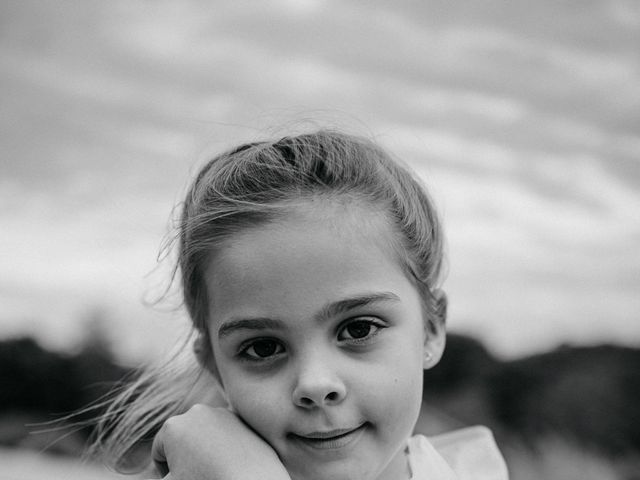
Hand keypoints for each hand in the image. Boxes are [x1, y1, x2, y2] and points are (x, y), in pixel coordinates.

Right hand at [152, 404, 290, 479]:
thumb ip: (158, 476)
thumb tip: (151, 475)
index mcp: (173, 426)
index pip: (159, 451)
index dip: (165, 470)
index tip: (180, 478)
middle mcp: (196, 411)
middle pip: (181, 438)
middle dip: (184, 455)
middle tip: (197, 474)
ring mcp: (220, 412)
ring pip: (203, 433)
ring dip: (203, 448)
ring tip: (214, 468)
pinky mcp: (239, 417)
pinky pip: (223, 432)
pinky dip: (222, 444)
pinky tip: (229, 462)